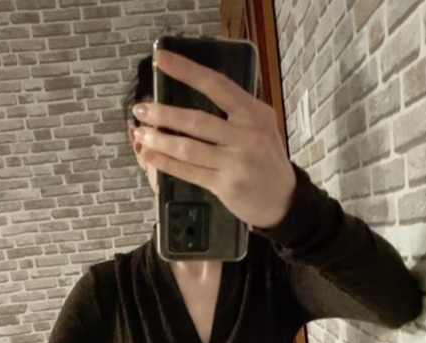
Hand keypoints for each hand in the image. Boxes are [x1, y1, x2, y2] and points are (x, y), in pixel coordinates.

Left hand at [131, 48, 296, 229]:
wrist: (284, 201)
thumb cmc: (267, 161)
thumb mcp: (262, 127)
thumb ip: (236, 111)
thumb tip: (194, 91)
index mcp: (254, 114)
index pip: (216, 85)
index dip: (186, 70)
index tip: (161, 59)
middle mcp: (247, 136)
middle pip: (197, 120)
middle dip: (163, 114)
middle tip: (141, 108)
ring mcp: (237, 162)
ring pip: (189, 148)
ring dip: (160, 140)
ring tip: (141, 132)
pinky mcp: (226, 185)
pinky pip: (190, 172)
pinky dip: (167, 163)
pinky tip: (151, 156)